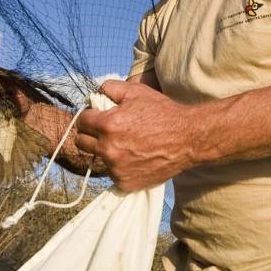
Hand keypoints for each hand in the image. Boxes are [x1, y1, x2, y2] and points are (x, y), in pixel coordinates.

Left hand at [75, 80, 196, 191]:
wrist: (188, 139)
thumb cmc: (163, 112)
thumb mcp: (137, 91)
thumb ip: (110, 88)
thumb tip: (95, 94)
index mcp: (108, 124)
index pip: (81, 121)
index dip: (90, 117)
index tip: (99, 117)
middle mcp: (109, 149)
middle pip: (81, 142)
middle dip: (91, 134)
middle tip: (109, 131)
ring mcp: (116, 168)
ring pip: (98, 158)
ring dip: (106, 151)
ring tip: (127, 144)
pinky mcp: (125, 183)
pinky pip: (112, 174)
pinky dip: (119, 166)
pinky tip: (135, 157)